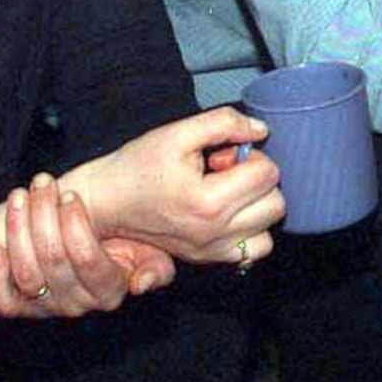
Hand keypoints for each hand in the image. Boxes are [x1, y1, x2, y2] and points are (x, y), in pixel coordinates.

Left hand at [0, 176, 173, 318]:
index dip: (75, 224)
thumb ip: (156, 269)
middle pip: (54, 258)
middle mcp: (77, 303)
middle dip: (44, 213)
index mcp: (108, 289)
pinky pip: (4, 301)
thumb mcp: (150, 254)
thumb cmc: (120, 247)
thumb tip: (140, 284)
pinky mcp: (21, 308)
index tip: (70, 194)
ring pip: (27, 273)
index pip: (87, 257)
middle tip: (43, 181)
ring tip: (20, 195)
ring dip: (18, 229)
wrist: (87, 257)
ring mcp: (47, 307)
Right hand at [59, 106, 284, 265]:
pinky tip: (228, 213)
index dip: (249, 155)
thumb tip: (260, 131)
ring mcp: (211, 251)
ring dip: (256, 205)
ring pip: (269, 227)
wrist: (106, 201)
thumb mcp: (178, 132)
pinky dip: (251, 230)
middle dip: (256, 180)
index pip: (267, 174)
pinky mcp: (207, 258)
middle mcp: (213, 234)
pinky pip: (254, 250)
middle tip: (224, 172)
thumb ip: (225, 123)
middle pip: (275, 203)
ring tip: (225, 192)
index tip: (221, 155)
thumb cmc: (137, 167)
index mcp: (208, 203)